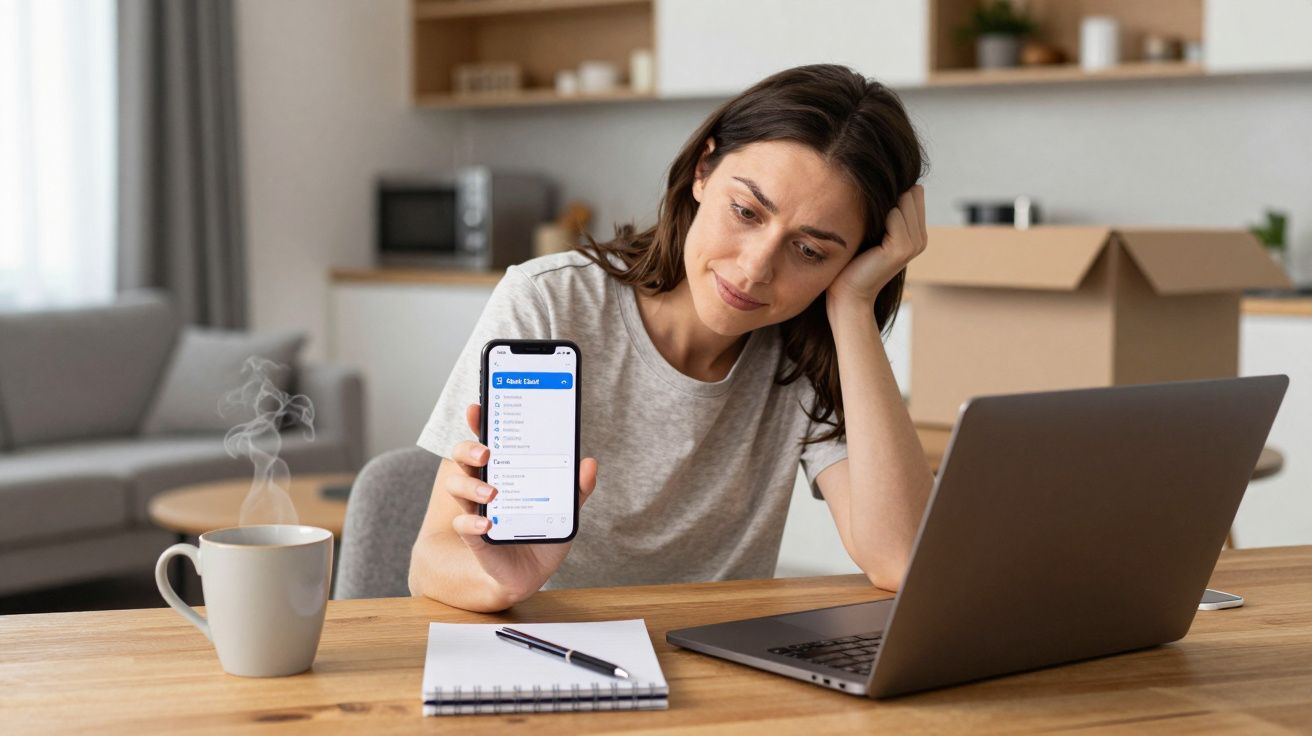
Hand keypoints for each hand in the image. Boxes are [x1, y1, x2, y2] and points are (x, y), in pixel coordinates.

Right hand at [441, 403, 598, 603]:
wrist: (532, 574)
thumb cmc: (542, 534)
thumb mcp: (565, 509)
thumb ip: (577, 488)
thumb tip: (589, 463)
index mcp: (503, 471)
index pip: (486, 440)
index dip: (479, 423)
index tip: (477, 408)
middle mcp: (483, 485)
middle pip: (463, 458)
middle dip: (468, 449)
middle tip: (486, 453)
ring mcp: (475, 509)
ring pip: (457, 487)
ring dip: (470, 487)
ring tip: (492, 493)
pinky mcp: (474, 536)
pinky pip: (463, 525)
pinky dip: (472, 523)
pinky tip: (487, 523)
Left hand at [828, 184, 926, 308]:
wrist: (847, 293)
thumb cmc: (852, 260)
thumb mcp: (873, 229)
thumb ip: (886, 209)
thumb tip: (892, 180)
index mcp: (917, 233)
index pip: (914, 192)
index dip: (891, 194)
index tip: (871, 210)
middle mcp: (921, 238)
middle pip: (910, 193)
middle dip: (887, 199)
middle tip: (866, 223)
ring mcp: (914, 243)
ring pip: (903, 201)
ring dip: (880, 209)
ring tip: (865, 231)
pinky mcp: (902, 248)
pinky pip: (894, 214)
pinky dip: (878, 218)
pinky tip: (866, 236)